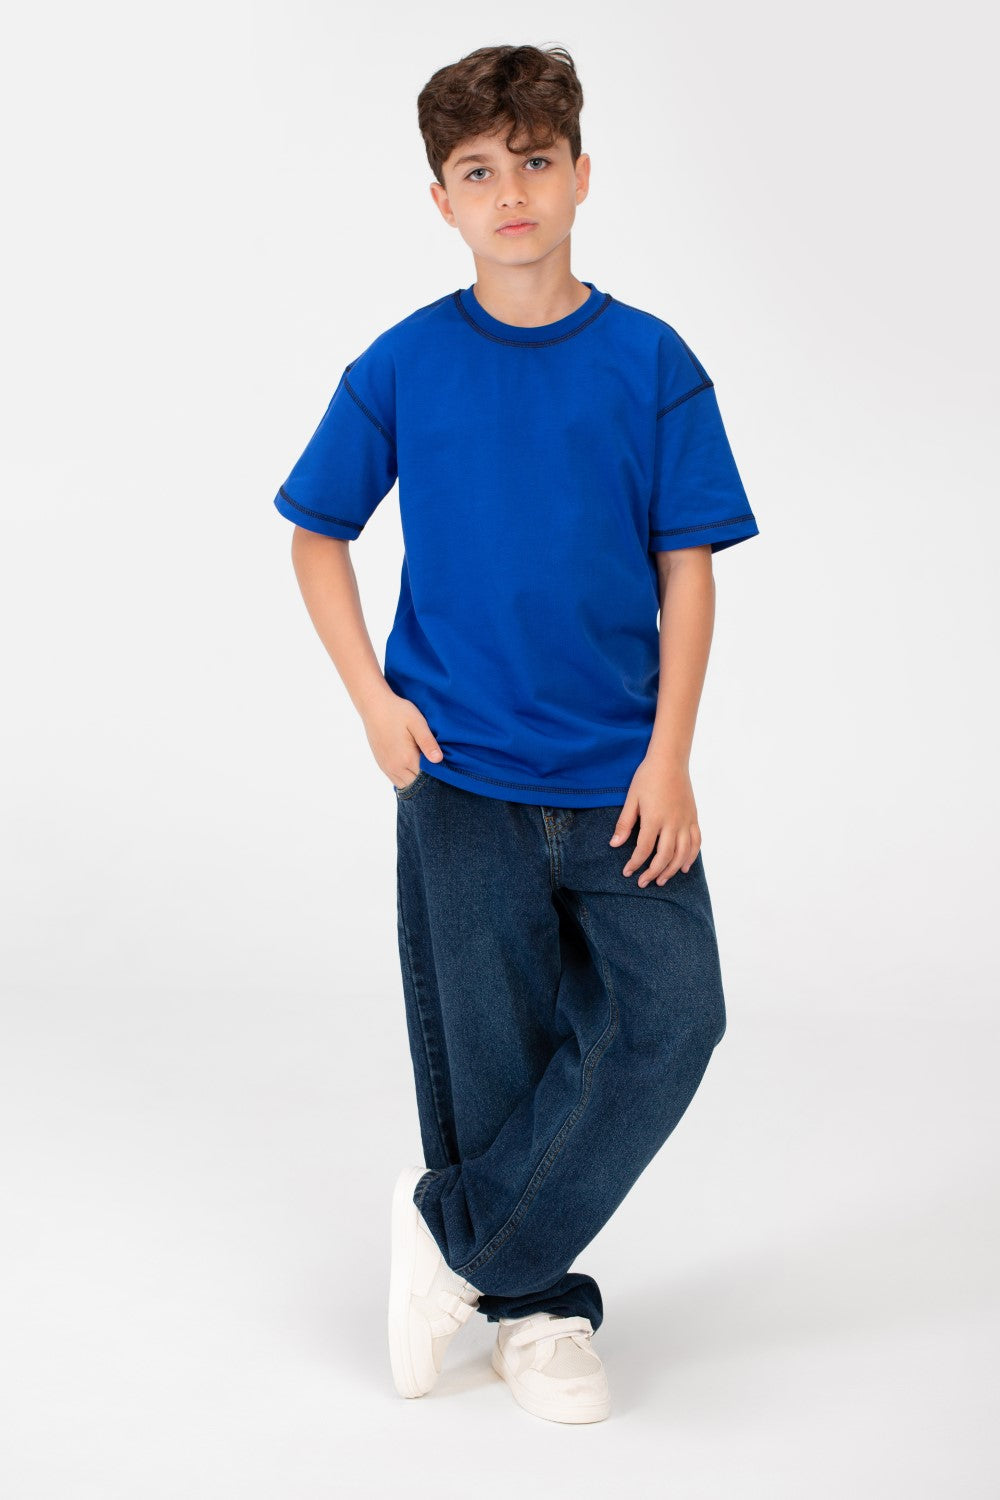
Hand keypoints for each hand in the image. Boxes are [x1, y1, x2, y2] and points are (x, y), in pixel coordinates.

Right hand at [362, 688, 443, 788]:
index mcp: (406, 758)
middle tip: (439, 770)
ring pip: (405, 785)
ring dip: (416, 781)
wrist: (373, 706)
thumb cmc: (397, 711)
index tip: (447, 770)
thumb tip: (439, 760)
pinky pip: (396, 780)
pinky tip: (414, 769)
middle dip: (428, 781)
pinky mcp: (382, 764)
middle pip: (416, 785)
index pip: (427, 779)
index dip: (438, 776)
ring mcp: (387, 767)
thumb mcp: (417, 723)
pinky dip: (407, 779)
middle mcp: (395, 767)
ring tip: (427, 770)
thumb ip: (428, 742)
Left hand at [608, 757, 700, 884]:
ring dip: (672, 870)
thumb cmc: (647, 777)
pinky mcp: (693, 818)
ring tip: (661, 880)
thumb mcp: (631, 798)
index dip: (635, 864)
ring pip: (682, 854)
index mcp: (654, 819)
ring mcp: (685, 821)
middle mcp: (672, 823)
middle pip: (664, 856)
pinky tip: (684, 867)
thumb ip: (624, 823)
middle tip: (643, 883)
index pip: (644, 850)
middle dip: (653, 872)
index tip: (627, 872)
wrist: (670, 760)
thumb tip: (614, 845)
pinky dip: (691, 857)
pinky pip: (696, 842)